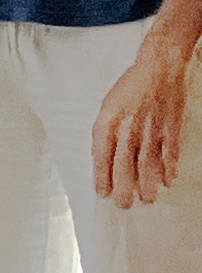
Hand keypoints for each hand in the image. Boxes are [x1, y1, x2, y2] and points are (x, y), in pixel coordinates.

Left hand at [94, 29, 194, 208]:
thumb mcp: (107, 106)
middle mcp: (128, 128)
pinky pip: (170, 152)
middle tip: (124, 205)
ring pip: (148, 163)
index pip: (101, 157)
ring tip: (147, 199)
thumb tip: (101, 157)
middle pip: (124, 165)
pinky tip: (169, 181)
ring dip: (148, 184)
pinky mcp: (171, 127)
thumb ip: (104, 132)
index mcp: (108, 123)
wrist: (158, 67)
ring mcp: (151, 129)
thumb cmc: (130, 87)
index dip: (102, 177)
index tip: (102, 193)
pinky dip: (170, 168)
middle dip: (123, 188)